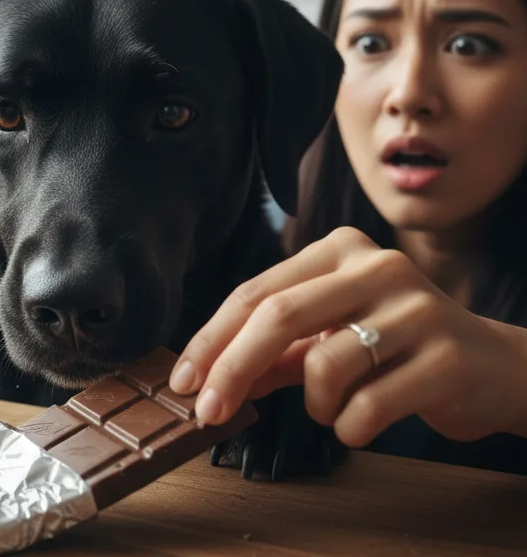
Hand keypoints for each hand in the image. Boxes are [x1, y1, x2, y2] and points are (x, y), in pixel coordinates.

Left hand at [170, 227, 526, 447]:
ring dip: (312, 404)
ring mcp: (417, 308)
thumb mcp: (328, 337)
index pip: (255, 292)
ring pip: (325, 364)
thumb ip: (273, 352)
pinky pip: (367, 406)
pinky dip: (349, 427)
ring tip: (331, 409)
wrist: (493, 368)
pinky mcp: (446, 358)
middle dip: (231, 369)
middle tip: (207, 413)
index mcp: (339, 250)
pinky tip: (361, 422)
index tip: (183, 381)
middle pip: (278, 315)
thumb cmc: (395, 348)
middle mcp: (377, 266)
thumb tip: (207, 380)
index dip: (212, 340)